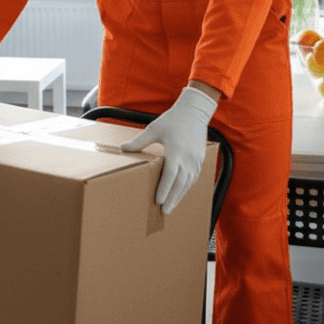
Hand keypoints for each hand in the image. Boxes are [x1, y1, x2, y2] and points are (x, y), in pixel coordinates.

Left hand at [121, 86, 217, 213]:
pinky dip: (186, 187)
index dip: (165, 189)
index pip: (171, 175)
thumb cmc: (172, 120)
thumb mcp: (154, 129)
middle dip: (172, 199)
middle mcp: (188, 158)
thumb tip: (123, 149)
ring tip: (171, 207)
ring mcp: (196, 160)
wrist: (194, 112)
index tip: (159, 201)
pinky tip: (180, 193)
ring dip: (180, 196)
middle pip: (180, 183)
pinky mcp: (200, 160)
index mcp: (176, 151)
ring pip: (188, 183)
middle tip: (165, 211)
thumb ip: (139, 142)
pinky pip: (194, 178)